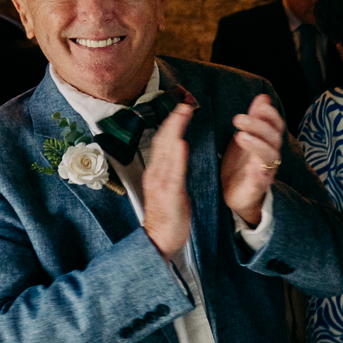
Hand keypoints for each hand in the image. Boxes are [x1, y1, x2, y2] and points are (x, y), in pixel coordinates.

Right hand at [143, 102, 194, 261]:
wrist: (159, 240)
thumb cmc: (169, 215)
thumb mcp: (171, 187)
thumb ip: (174, 168)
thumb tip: (179, 149)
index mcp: (159, 171)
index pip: (164, 140)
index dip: (173, 122)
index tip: (183, 106)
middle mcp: (157, 173)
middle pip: (163, 140)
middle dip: (174, 119)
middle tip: (185, 102)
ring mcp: (161, 182)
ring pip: (166, 151)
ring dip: (175, 130)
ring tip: (183, 113)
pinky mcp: (168, 194)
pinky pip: (172, 172)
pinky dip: (176, 156)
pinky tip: (181, 143)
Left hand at [221, 94, 285, 227]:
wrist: (235, 195)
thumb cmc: (240, 165)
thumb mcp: (245, 137)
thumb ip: (254, 119)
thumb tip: (263, 97)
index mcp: (267, 143)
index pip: (276, 125)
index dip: (271, 114)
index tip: (260, 104)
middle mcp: (270, 156)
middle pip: (273, 138)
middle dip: (258, 126)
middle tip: (237, 118)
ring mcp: (265, 172)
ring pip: (270, 157)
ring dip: (257, 145)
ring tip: (240, 136)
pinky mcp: (256, 189)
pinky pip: (261, 181)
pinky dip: (258, 175)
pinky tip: (251, 168)